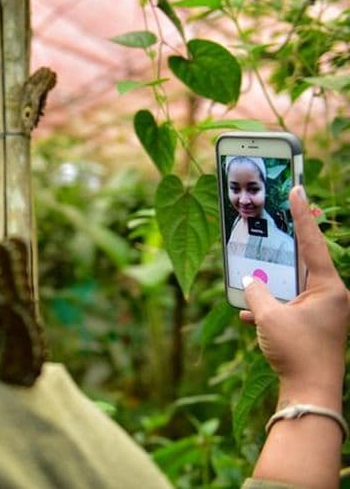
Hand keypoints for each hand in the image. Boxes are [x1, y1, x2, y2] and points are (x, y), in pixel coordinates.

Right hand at [240, 186, 349, 396]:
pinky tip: (250, 312)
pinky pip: (292, 304)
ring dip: (275, 279)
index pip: (313, 243)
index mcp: (329, 288)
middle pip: (307, 260)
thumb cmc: (297, 352)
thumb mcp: (269, 317)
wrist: (310, 392)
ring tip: (256, 266)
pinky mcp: (315, 325)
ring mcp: (325, 311)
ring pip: (297, 283)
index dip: (301, 216)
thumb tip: (249, 280)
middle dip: (288, 244)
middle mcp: (332, 296)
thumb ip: (256, 292)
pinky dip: (273, 304)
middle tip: (278, 216)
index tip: (296, 189)